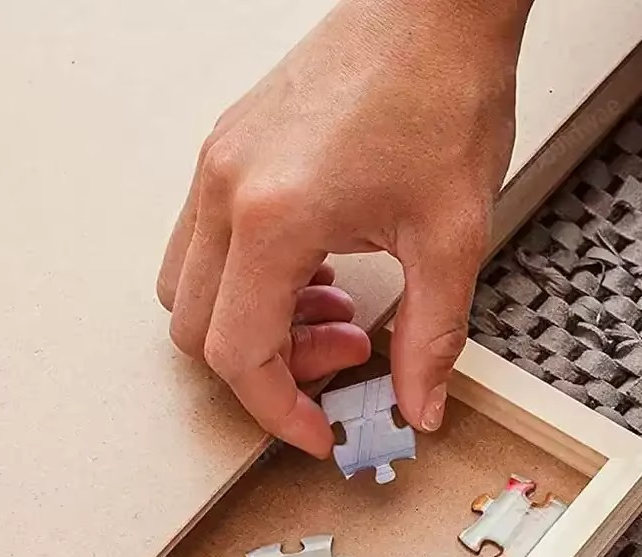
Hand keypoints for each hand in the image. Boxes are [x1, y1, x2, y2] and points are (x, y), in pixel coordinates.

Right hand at [157, 0, 530, 454]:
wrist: (432, 4)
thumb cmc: (441, 90)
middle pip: (198, 333)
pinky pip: (204, 246)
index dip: (277, 410)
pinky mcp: (224, 151)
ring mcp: (216, 167)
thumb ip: (431, 338)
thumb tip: (419, 406)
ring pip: (189, 292)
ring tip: (330, 306)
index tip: (317, 430)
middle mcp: (225, 191)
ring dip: (252, 325)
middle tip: (341, 356)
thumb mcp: (452, 236)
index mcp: (273, 216)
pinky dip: (247, 281)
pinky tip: (312, 267)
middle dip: (267, 369)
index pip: (238, 354)